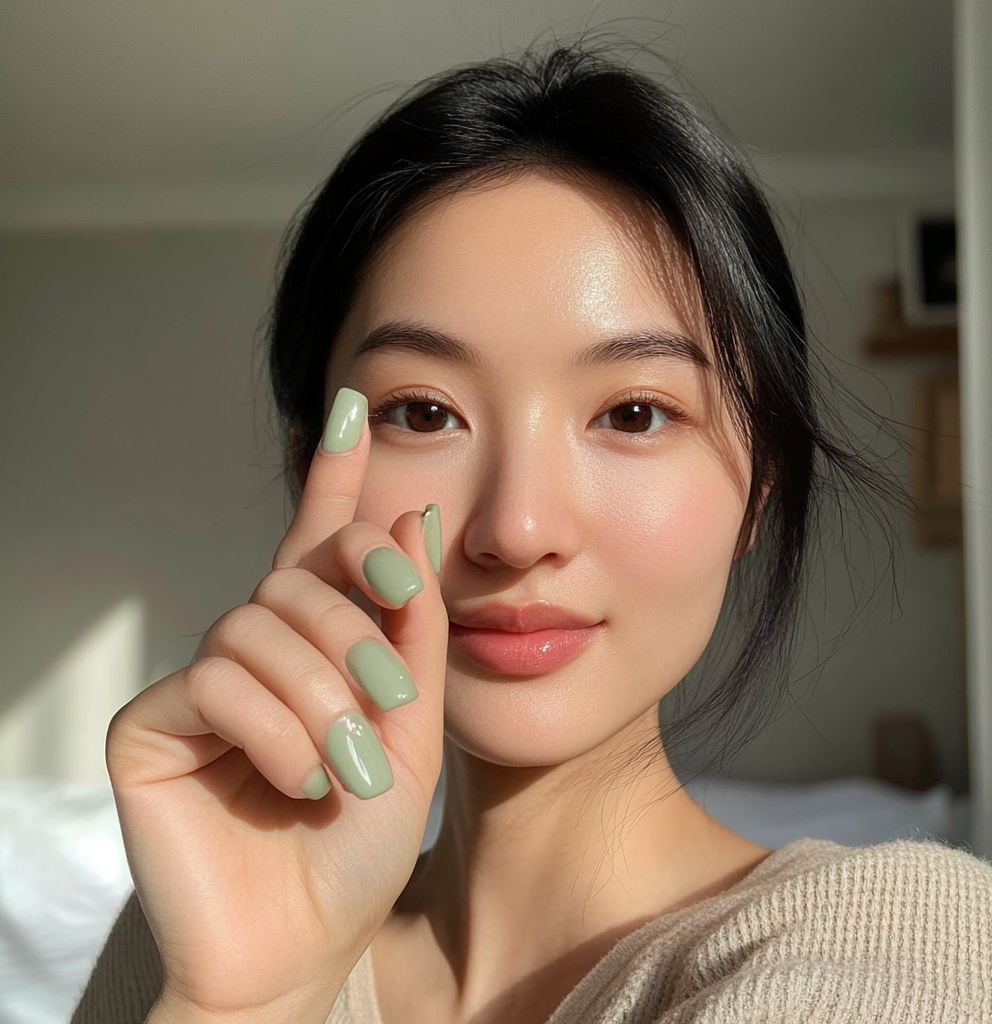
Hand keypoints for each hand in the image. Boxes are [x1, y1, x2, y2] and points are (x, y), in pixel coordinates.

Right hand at [106, 389, 447, 1022]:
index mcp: (316, 646)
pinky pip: (213, 681)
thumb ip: (410, 626)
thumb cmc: (360, 842)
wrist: (306, 943)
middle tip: (392, 708)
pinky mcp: (147, 723)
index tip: (357, 404)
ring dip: (318, 697)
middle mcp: (252, 648)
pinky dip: (270, 730)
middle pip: (298, 582)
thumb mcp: (410, 726)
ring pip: (257, 628)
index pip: (319, 541)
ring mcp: (196, 682)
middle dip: (357, 638)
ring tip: (348, 767)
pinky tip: (297, 780)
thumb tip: (410, 516)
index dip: (336, 473)